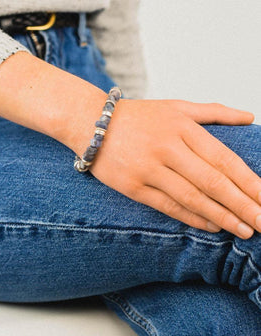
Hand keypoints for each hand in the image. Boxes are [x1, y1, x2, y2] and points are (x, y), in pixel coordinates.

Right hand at [89, 98, 260, 238]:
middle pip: (213, 182)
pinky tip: (212, 226)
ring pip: (192, 198)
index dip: (249, 182)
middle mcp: (167, 148)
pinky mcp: (133, 187)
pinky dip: (192, 218)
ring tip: (244, 229)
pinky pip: (168, 206)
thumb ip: (214, 112)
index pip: (223, 159)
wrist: (91, 123)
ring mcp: (149, 169)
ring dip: (221, 216)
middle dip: (243, 205)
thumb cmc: (139, 116)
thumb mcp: (176, 106)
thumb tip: (250, 117)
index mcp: (182, 127)